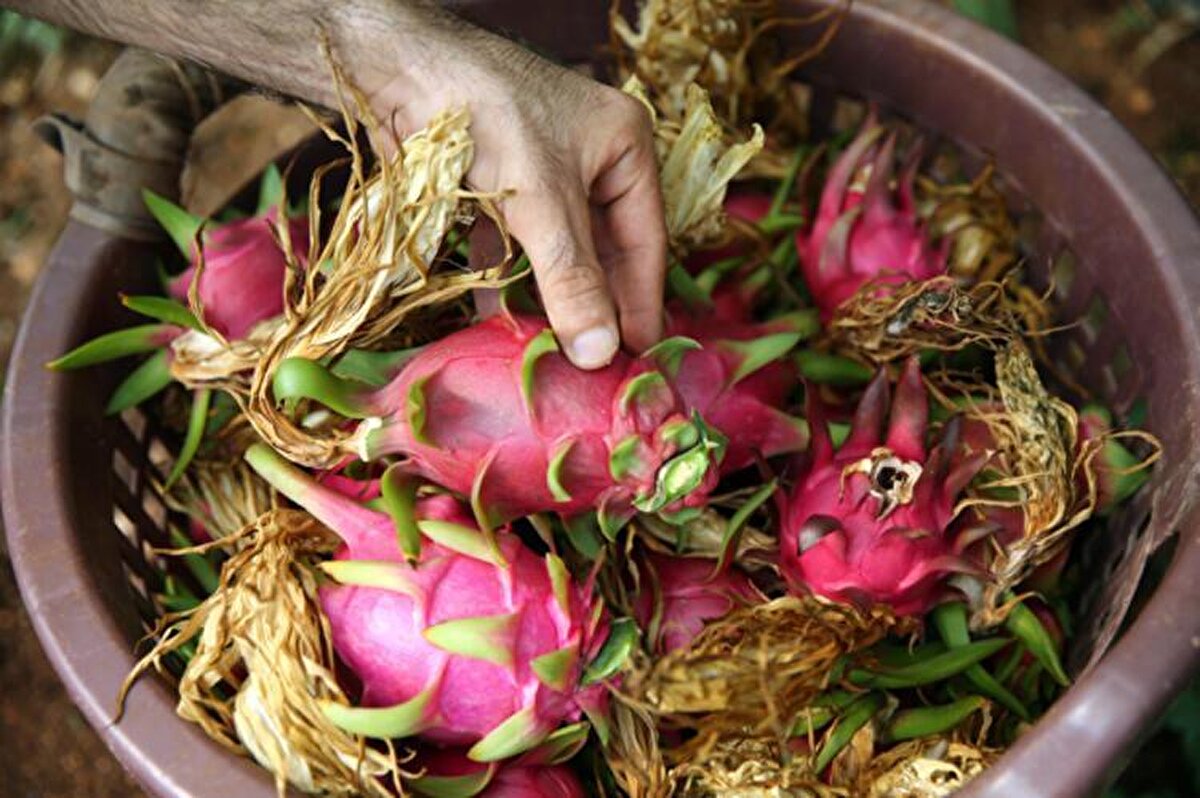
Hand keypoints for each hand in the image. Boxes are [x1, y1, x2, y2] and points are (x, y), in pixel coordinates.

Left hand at [370, 26, 666, 368]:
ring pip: (556, 255)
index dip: (639, 301)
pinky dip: (508, 283)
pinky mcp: (496, 189)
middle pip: (602, 252)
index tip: (636, 357)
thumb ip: (571, 279)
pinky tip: (503, 325)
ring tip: (552, 359)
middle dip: (592, 308)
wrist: (398, 68)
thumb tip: (599, 351)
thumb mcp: (541, 202)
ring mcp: (541, 177)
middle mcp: (590, 163)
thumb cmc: (487, 113)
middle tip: (594, 370)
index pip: (645, 240)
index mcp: (625, 148)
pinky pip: (514, 248)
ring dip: (550, 303)